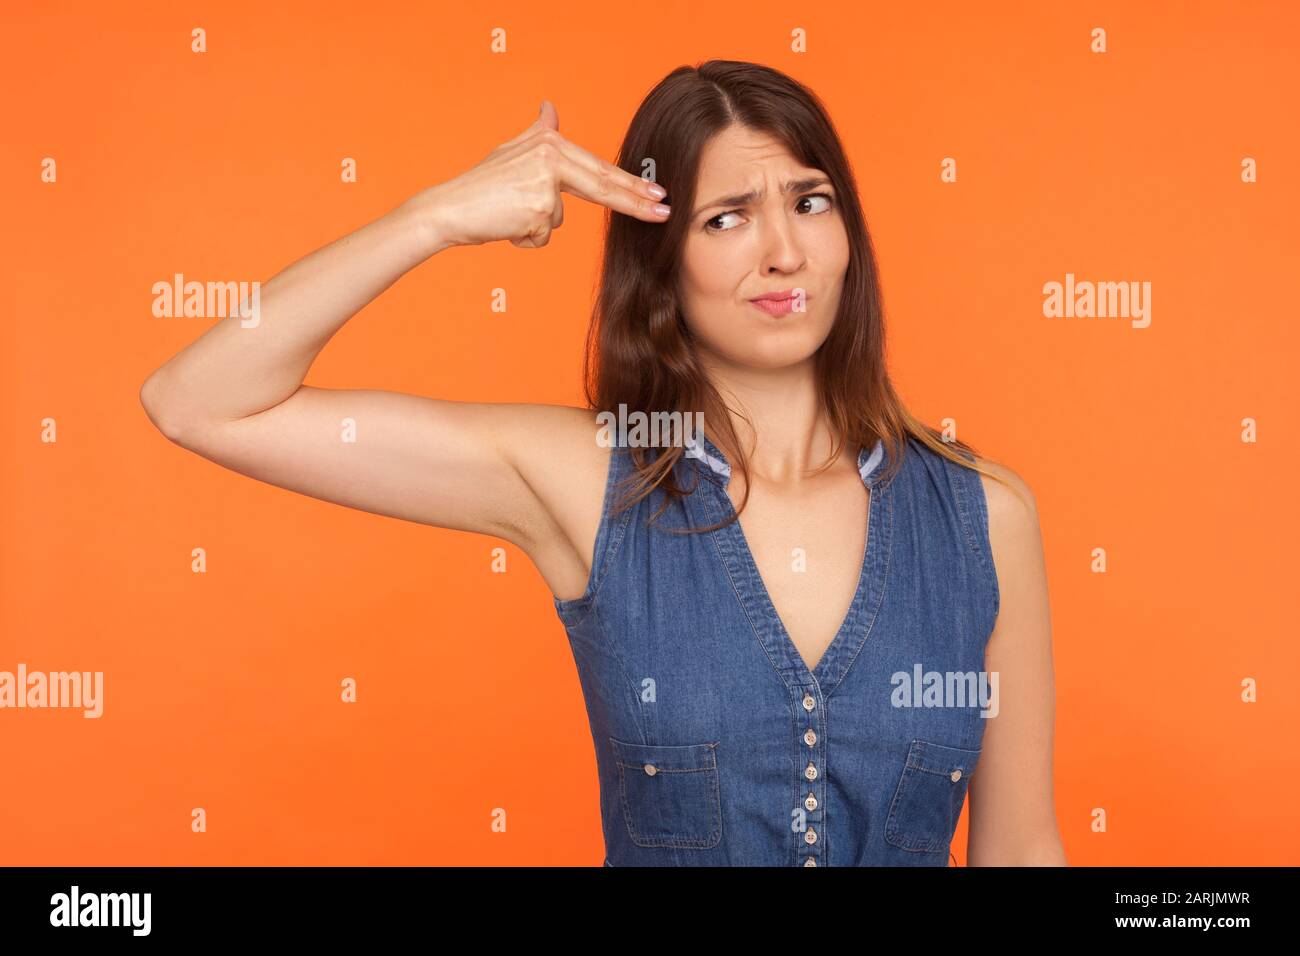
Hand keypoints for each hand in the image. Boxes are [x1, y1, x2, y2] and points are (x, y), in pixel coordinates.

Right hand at [414, 100, 670, 249]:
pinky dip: (525, 237)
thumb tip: (551, 108)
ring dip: (535, 226)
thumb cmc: (480, 186)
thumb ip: (538, 133)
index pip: (598, 168)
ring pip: (559, 220)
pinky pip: (543, 235)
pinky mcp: (538, 209)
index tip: (657, 192)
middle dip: (636, 201)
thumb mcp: (511, 151)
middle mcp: (551, 157)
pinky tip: (505, 225)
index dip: (630, 183)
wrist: (448, 208)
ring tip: (507, 214)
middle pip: (602, 185)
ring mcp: (546, 183)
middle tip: (665, 210)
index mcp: (549, 143)